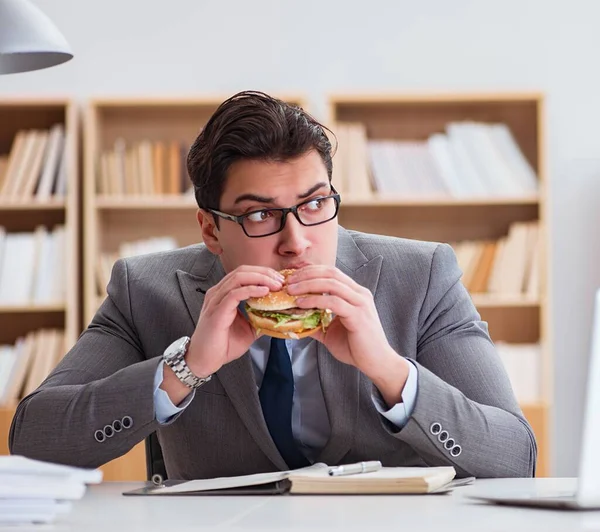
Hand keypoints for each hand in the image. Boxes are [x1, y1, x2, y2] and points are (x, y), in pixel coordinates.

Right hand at [186, 266, 283, 376]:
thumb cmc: (222, 345)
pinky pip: (235, 294)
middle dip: (264, 273)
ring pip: (239, 278)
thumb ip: (260, 318)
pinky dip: (251, 290)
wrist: (204, 360)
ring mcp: (216, 300)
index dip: (263, 273)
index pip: (244, 274)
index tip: (280, 280)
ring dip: (260, 279)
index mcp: (224, 294)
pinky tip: (264, 291)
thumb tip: (278, 316)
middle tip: (281, 280)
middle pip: (242, 271)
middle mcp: (218, 293)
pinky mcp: (217, 311)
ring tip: (275, 285)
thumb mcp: (248, 329)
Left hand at [287, 266, 408, 405]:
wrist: (376, 363)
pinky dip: (314, 300)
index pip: (331, 273)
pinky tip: (301, 303)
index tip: (292, 278)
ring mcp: (360, 303)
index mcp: (355, 293)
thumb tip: (295, 320)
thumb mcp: (331, 331)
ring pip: (331, 284)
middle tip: (288, 282)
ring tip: (291, 290)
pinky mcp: (358, 315)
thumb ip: (316, 322)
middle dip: (306, 274)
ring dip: (307, 284)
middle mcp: (359, 294)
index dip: (311, 272)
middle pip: (330, 273)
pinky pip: (333, 302)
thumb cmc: (356, 347)